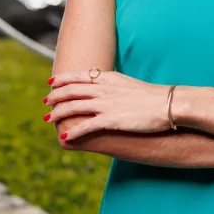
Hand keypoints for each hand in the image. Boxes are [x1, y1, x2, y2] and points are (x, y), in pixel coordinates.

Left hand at [43, 71, 171, 142]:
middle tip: (45, 102)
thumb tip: (106, 89)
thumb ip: (115, 86)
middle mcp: (104, 89)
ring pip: (74, 106)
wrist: (168, 104)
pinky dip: (73, 131)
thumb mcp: (130, 85)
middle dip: (55, 96)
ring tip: (48, 120)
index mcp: (109, 78)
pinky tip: (65, 137)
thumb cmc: (153, 97)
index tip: (51, 82)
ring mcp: (107, 104)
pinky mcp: (111, 120)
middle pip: (72, 90)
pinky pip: (86, 126)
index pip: (79, 75)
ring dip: (58, 113)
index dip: (62, 79)